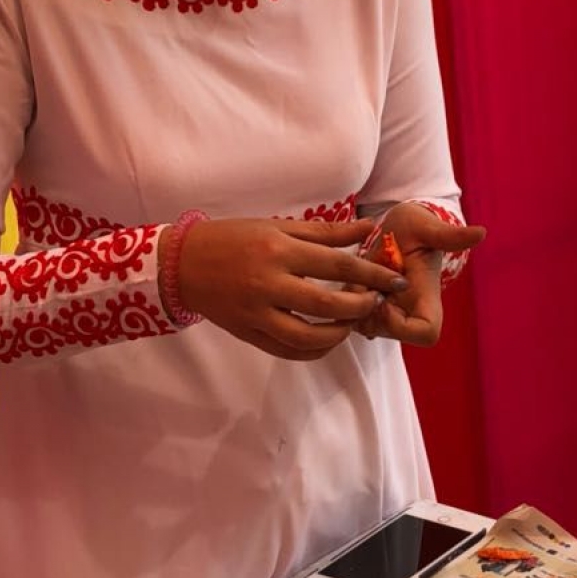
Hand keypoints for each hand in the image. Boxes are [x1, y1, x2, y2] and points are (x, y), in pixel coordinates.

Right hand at [172, 218, 411, 360]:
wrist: (182, 264)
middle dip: (362, 305)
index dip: (371, 274)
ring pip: (309, 336)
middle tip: (378, 302)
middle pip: (328, 303)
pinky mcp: (248, 333)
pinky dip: (314, 351)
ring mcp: (256, 312)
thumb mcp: (277, 226)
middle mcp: (268, 282)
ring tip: (353, 322)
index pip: (337, 264)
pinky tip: (328, 340)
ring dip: (340, 333)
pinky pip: (288, 351)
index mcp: (278, 249)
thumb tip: (367, 228)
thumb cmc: (233, 237)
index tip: (395, 280)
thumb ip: (325, 233)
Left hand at [356, 204, 485, 346]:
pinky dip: (346, 299)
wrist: (397, 227)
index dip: (402, 326)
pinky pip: (351, 316)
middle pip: (386, 332)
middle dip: (368, 308)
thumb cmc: (416, 227)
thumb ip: (449, 236)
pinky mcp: (370, 308)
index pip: (425, 334)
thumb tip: (481, 232)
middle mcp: (409, 311)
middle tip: (364, 278)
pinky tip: (353, 278)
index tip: (386, 298)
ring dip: (355, 301)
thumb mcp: (428, 228)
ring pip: (364, 325)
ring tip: (361, 273)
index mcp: (427, 298)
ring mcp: (389, 312)